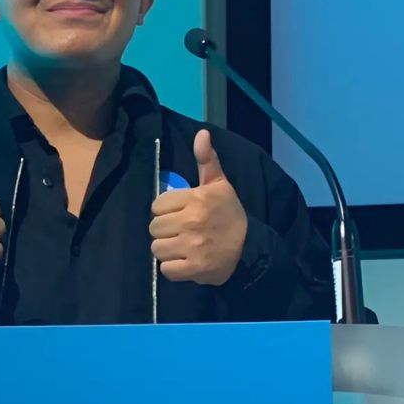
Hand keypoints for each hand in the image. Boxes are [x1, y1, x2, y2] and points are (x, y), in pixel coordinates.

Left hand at [150, 129, 247, 284]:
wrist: (249, 248)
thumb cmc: (229, 214)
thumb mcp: (220, 184)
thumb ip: (207, 160)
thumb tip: (202, 133)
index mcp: (196, 198)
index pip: (157, 205)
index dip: (166, 211)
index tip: (180, 214)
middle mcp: (192, 221)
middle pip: (154, 228)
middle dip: (165, 231)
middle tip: (181, 232)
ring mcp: (192, 246)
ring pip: (157, 249)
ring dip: (167, 250)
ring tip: (182, 247)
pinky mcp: (194, 268)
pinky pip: (166, 270)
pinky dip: (173, 269)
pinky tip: (185, 261)